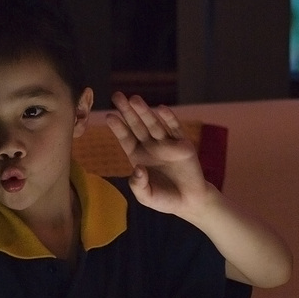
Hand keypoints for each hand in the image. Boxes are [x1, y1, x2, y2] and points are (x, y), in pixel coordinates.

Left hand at [106, 92, 208, 218]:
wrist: (189, 201)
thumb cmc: (164, 199)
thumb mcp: (147, 197)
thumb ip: (139, 185)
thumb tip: (138, 169)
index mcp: (138, 157)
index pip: (125, 138)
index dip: (118, 127)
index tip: (109, 116)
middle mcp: (150, 147)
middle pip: (136, 126)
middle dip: (127, 111)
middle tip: (117, 96)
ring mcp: (166, 144)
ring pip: (153, 124)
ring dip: (144, 111)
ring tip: (134, 99)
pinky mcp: (183, 145)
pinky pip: (175, 129)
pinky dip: (169, 119)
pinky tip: (160, 109)